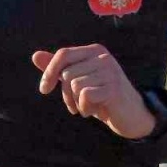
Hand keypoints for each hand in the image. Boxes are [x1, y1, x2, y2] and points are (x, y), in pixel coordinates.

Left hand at [31, 45, 155, 139]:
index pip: (63, 54)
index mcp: (95, 50)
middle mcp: (103, 57)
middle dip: (66, 94)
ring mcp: (110, 72)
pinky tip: (96, 111)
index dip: (49, 72)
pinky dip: (85, 108)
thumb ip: (59, 68)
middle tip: (77, 103)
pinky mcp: (113, 88)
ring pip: (74, 85)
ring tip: (89, 106)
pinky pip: (84, 96)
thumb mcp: (79, 81)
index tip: (44, 90)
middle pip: (67, 73)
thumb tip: (35, 55)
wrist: (131, 115)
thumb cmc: (102, 97)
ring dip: (76, 102)